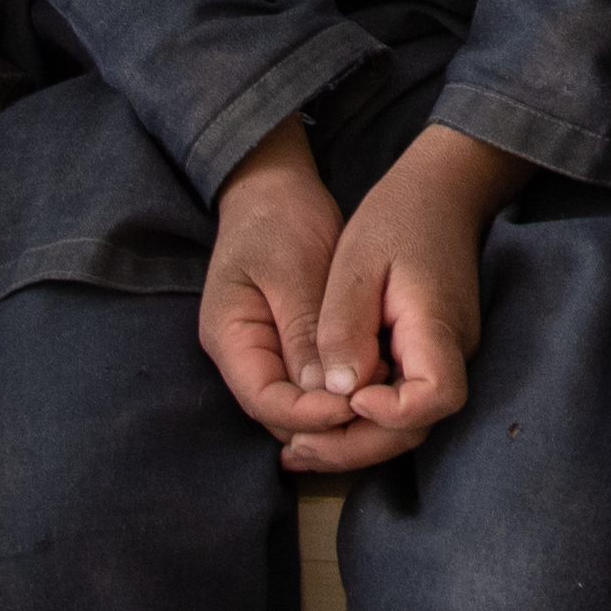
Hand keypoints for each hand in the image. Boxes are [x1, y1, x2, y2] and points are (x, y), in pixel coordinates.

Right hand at [200, 122, 357, 448]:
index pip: (263, 401)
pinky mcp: (288, 347)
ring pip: (298, 407)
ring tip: (381, 398)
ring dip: (336, 410)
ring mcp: (263, 354)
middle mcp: (242, 356)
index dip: (308, 415)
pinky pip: (311, 385)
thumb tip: (328, 390)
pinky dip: (339, 390)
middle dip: (326, 422)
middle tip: (377, 411)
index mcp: (229, 336)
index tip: (353, 406)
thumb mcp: (293, 270)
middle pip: (280, 415)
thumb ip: (305, 330)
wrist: (275, 188)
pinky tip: (374, 383)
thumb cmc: (280, 219)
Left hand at [286, 123, 530, 476]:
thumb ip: (344, 328)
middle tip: (295, 452)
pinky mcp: (429, 354)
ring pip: (408, 422)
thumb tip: (336, 391)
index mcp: (437, 325)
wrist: (442, 190)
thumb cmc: (399, 216)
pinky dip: (363, 419)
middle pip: (416, 427)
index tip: (349, 397)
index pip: (436, 397)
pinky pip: (402, 401)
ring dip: (355, 441)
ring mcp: (445, 356)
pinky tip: (322, 419)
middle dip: (355, 447)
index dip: (392, 413)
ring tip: (297, 447)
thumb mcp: (357, 261)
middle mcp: (452, 351)